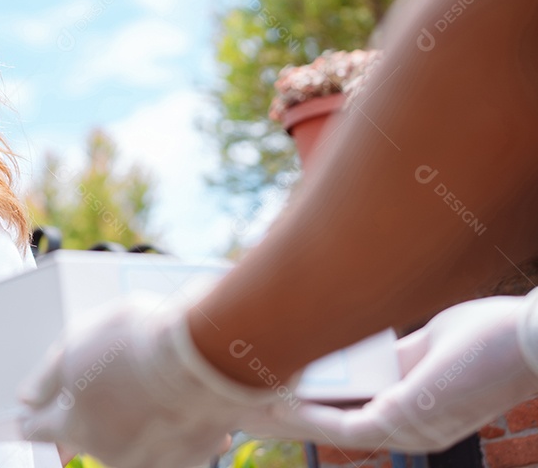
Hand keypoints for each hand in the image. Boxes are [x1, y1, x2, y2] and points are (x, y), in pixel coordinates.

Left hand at [16, 292, 288, 467]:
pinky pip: (173, 444)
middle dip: (96, 410)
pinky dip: (174, 426)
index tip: (36, 408)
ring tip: (152, 381)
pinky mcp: (190, 459)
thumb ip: (47, 376)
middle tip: (115, 376)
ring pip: (132, 441)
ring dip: (136, 419)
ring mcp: (151, 460)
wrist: (206, 355)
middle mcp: (110, 453)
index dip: (35, 415)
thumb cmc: (141, 342)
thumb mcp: (77, 341)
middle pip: (90, 434)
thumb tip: (26, 398)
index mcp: (76, 426)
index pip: (39, 430)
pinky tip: (181, 398)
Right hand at [245, 294, 537, 452]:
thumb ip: (395, 355)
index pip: (355, 408)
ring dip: (291, 413)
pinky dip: (308, 411)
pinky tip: (279, 396)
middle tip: (253, 396)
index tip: (283, 382)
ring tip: (253, 397)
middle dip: (294, 410)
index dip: (316, 397)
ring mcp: (408, 428)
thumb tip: (359, 350)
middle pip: (337, 422)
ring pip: (333, 426)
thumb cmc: (491, 336)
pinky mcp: (403, 417)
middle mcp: (412, 428)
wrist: (525, 340)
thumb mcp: (430, 344)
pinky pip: (343, 420)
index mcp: (419, 409)